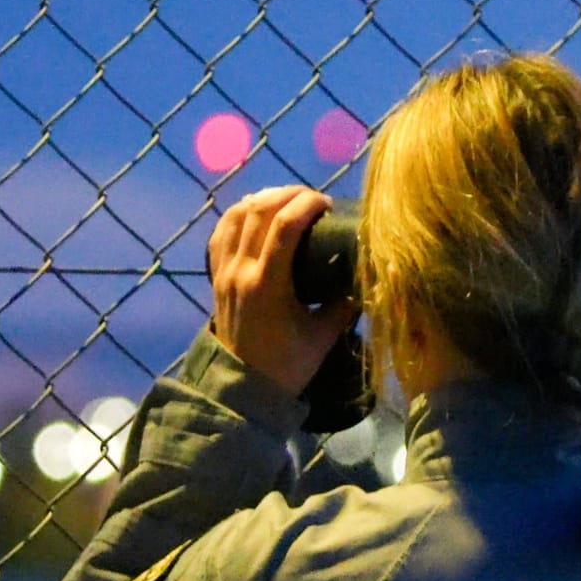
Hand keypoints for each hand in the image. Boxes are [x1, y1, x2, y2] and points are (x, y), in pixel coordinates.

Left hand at [207, 185, 359, 396]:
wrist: (244, 386)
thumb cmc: (288, 364)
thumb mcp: (324, 336)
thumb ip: (344, 303)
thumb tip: (364, 272)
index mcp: (267, 285)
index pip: (284, 226)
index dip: (307, 204)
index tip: (329, 204)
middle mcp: (241, 271)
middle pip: (259, 210)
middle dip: (289, 194)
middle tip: (313, 198)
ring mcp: (224, 271)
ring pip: (237, 214)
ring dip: (265, 198)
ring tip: (289, 199)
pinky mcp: (216, 274)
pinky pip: (221, 229)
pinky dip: (240, 213)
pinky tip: (259, 211)